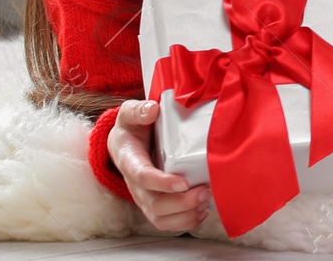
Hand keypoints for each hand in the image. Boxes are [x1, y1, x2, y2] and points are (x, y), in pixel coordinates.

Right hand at [107, 99, 209, 231]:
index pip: (142, 177)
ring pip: (160, 218)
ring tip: (205, 200)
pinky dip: (185, 221)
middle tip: (205, 191)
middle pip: (154, 204)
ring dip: (185, 215)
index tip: (183, 183)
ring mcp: (145, 197)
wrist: (127, 142)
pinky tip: (202, 210)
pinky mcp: (155, 203)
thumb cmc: (132, 128)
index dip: (161, 183)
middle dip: (181, 203)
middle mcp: (136, 184)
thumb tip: (152, 110)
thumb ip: (138, 110)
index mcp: (129, 160)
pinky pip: (166, 222)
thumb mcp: (131, 114)